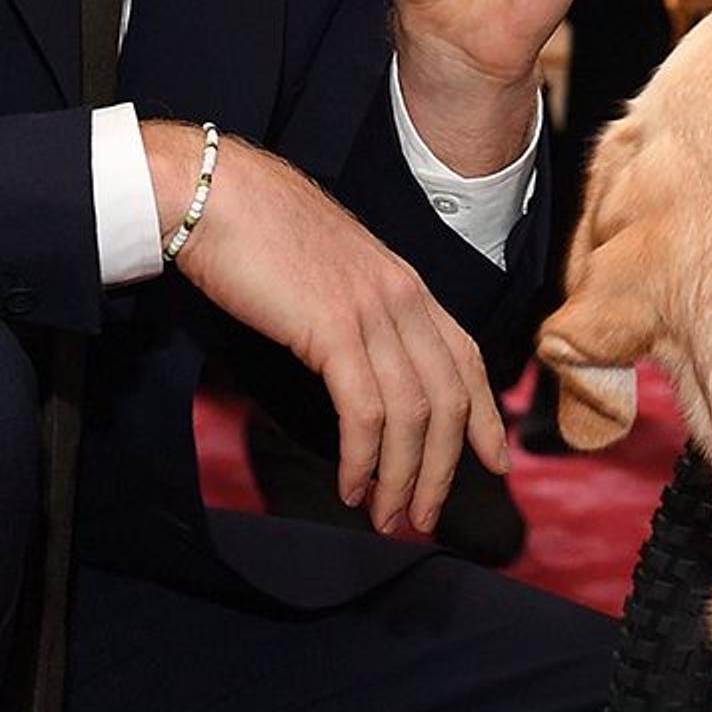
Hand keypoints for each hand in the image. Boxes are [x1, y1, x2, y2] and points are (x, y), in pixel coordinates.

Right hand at [144, 121, 509, 535]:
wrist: (216, 191)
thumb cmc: (256, 230)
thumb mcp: (328, 269)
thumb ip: (354, 309)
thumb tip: (354, 360)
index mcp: (404, 282)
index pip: (466, 357)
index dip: (486, 415)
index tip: (495, 461)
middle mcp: (402, 296)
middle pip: (450, 399)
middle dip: (442, 469)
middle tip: (421, 519)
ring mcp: (372, 310)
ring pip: (414, 415)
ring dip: (404, 479)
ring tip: (387, 519)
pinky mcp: (334, 328)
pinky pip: (366, 412)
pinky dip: (364, 459)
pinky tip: (351, 486)